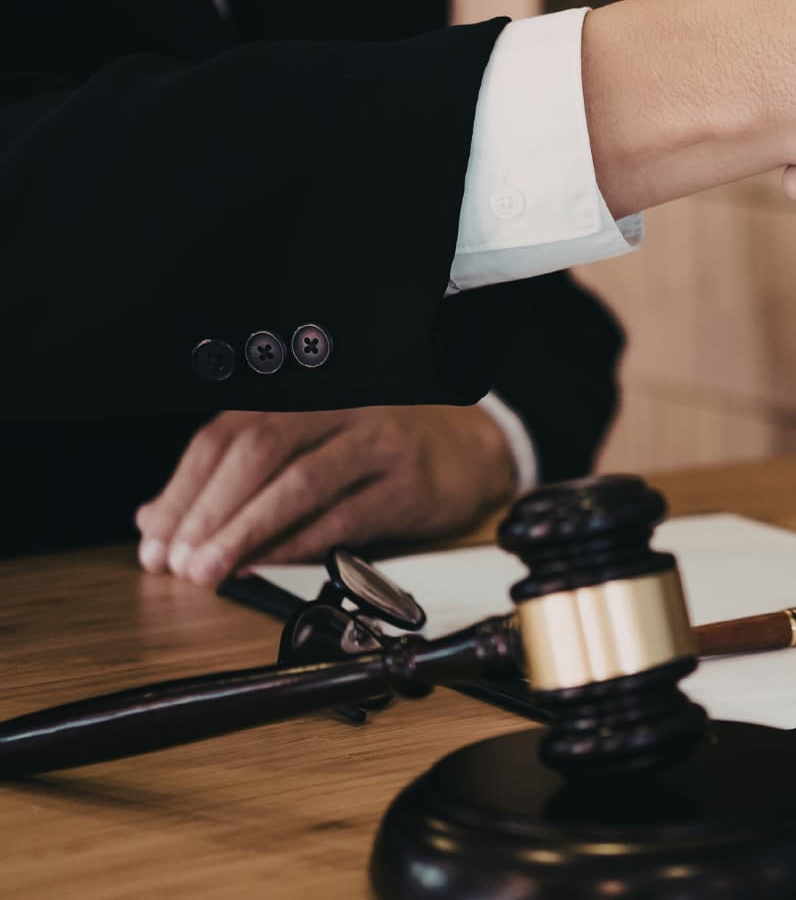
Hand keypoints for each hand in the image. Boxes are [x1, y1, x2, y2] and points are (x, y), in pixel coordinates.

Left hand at [134, 406, 515, 584]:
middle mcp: (336, 411)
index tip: (155, 539)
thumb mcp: (304, 448)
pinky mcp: (408, 484)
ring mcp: (375, 444)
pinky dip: (297, 545)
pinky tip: (264, 566)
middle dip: (208, 511)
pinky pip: (343, 518)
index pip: (225, 436)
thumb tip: (158, 519)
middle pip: (257, 452)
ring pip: (298, 483)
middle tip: (177, 562)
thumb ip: (234, 479)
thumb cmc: (376, 450)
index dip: (183, 489)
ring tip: (210, 570)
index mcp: (299, 397)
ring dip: (246, 532)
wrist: (467, 450)